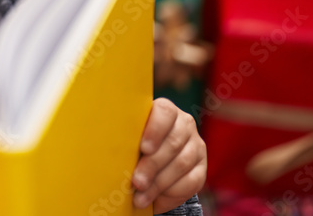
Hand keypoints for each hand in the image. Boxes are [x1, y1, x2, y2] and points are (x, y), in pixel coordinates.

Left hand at [132, 98, 206, 212]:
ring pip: (182, 164)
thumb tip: (111, 154)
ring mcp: (196, 145)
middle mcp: (184, 124)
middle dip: (152, 165)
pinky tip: (155, 201)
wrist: (151, 156)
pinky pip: (192, 181)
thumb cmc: (132, 141)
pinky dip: (172, 194)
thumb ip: (126, 139)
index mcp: (164, 110)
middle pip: (172, 143)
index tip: (143, 147)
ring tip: (140, 196)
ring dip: (159, 184)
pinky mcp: (201, 167)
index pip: (165, 112)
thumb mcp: (128, 135)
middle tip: (136, 181)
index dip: (155, 130)